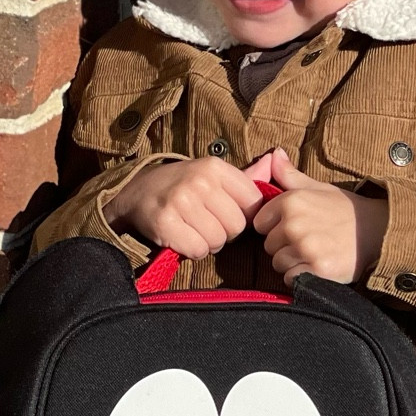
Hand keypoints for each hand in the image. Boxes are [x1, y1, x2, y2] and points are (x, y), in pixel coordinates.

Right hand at [103, 155, 265, 258]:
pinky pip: (197, 250)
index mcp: (215, 167)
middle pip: (237, 226)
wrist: (136, 192)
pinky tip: (183, 238)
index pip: (253, 203)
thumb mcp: (211, 174)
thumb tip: (279, 165)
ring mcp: (181, 201)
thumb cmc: (182, 187)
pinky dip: (193, 251)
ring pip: (218, 240)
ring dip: (208, 243)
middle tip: (207, 224)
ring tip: (194, 230)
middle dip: (225, 232)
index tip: (227, 213)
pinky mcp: (166, 222)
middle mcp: (199, 181)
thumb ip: (244, 180)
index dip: (243, 215)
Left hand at [253, 147, 389, 283]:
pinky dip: (302, 277)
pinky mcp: (316, 270)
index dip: (274, 228)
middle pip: (269, 246)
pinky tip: (317, 267)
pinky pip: (291, 279)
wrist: (380, 231)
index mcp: (291, 201)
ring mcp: (305, 248)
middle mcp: (294, 224)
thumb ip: (290, 176)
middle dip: (284, 247)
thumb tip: (273, 154)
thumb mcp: (318, 188)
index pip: (260, 224)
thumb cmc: (346, 210)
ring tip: (315, 254)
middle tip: (309, 242)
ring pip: (278, 264)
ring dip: (292, 263)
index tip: (293, 228)